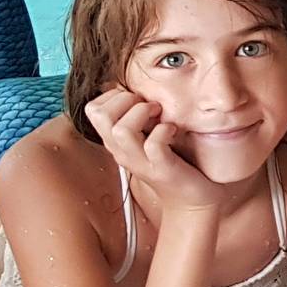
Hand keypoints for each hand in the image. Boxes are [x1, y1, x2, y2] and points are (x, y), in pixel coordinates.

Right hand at [83, 89, 228, 213]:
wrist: (192, 201)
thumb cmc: (173, 162)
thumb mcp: (148, 136)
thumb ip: (138, 116)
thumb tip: (133, 86)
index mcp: (116, 142)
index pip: (93, 108)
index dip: (114, 95)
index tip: (137, 99)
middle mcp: (122, 152)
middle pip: (100, 115)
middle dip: (125, 99)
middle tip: (149, 106)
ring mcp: (140, 163)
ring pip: (121, 129)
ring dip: (142, 113)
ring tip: (160, 115)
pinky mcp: (161, 170)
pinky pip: (153, 144)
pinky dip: (164, 131)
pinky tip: (173, 131)